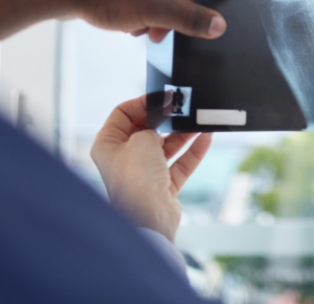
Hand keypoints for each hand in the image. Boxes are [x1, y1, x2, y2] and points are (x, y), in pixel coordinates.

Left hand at [90, 95, 211, 242]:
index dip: (142, 102)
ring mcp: (143, 173)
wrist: (150, 216)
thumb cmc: (136, 179)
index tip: (161, 96)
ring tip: (197, 121)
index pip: (122, 114)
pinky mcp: (162, 186)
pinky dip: (192, 151)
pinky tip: (205, 137)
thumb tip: (162, 115)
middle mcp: (123, 159)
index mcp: (107, 145)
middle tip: (181, 107)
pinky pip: (179, 163)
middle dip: (165, 119)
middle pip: (146, 129)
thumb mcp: (142, 138)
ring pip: (165, 146)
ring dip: (182, 134)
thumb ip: (152, 123)